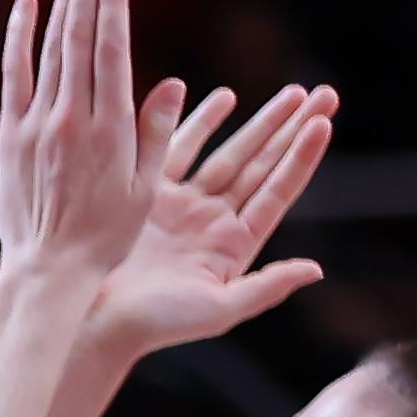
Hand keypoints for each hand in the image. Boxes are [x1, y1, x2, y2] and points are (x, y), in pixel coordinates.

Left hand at [0, 0, 154, 285]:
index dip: (113, 2)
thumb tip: (173, 82)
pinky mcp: (11, 134)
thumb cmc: (107, 235)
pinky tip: (27, 1)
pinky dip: (19, 36)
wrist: (47, 269)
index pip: (112, 50)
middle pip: (79, 36)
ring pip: (50, 48)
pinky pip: (14, 75)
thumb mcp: (147, 189)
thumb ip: (157, 132)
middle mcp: (71, 118)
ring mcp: (36, 124)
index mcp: (110, 129)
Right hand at [88, 78, 334, 357]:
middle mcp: (213, 219)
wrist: (92, 320)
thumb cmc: (154, 324)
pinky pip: (178, 149)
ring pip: (229, 151)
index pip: (277, 191)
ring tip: (292, 92)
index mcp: (234, 244)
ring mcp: (181, 204)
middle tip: (324, 93)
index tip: (323, 123)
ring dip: (260, 121)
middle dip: (292, 128)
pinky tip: (224, 98)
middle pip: (262, 164)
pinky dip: (201, 123)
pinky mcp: (145, 194)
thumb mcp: (217, 311)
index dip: (301, 157)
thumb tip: (315, 269)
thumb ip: (265, 287)